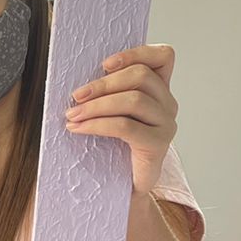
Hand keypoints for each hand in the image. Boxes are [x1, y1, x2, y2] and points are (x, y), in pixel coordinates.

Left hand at [64, 44, 178, 195]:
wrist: (123, 187)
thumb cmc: (114, 147)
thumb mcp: (112, 112)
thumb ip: (108, 92)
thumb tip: (78, 81)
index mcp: (159, 89)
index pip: (163, 56)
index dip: (136, 53)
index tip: (104, 64)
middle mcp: (168, 103)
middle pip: (141, 76)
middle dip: (103, 84)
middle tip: (76, 96)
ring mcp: (166, 124)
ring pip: (133, 100)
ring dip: (96, 105)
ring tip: (72, 115)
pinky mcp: (158, 144)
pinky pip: (125, 126)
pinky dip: (97, 124)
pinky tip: (78, 128)